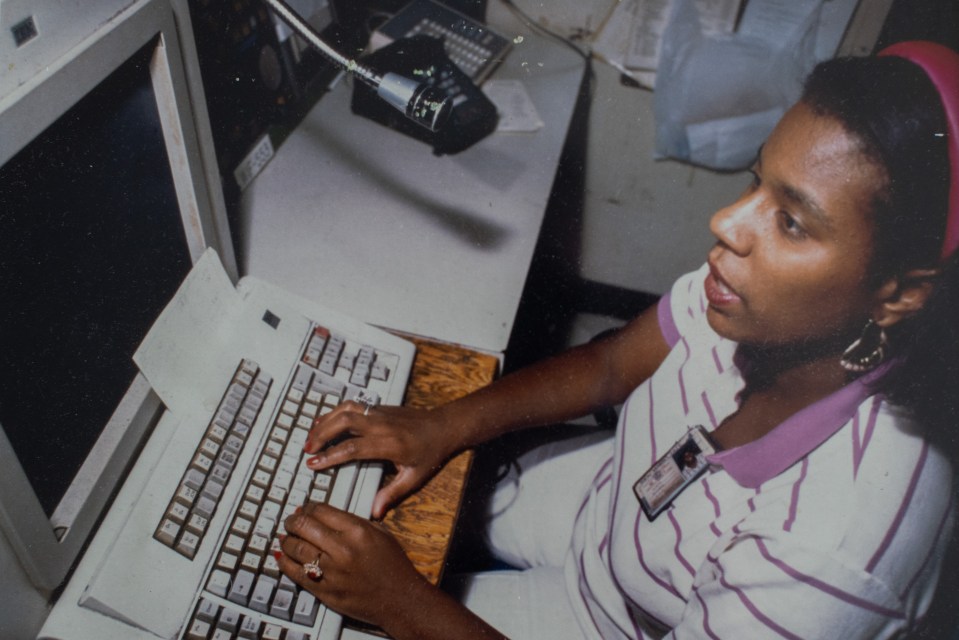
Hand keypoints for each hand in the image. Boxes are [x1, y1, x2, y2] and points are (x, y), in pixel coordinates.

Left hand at [278, 502, 432, 627]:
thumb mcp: (380, 533)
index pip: (320, 510)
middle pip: (303, 526)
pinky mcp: (324, 591)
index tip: (305, 509)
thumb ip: (353, 521)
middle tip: (290, 521)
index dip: (308, 507)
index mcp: (357, 531)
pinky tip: (282, 555)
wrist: (400, 599)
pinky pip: (296, 573)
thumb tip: (324, 514)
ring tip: (286, 536)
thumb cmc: (392, 565)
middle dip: (292, 520)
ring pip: (295, 548)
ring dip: (287, 539)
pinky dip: (284, 563)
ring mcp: (332, 572)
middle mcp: (342, 549)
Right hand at [303, 402, 459, 518]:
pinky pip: (353, 405)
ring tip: (311, 435)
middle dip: (321, 434)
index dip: (330, 456)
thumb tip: (375, 513)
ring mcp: (380, 413)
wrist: (444, 426)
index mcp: (389, 444)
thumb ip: (392, 494)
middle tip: (307, 450)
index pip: (352, 448)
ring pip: (346, 409)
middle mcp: (382, 425)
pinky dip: (335, 411)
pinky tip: (325, 421)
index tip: (313, 464)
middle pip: (344, 423)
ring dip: (325, 420)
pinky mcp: (380, 407)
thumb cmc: (430, 454)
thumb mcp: (414, 478)